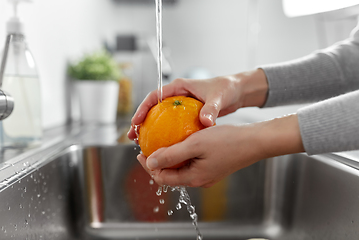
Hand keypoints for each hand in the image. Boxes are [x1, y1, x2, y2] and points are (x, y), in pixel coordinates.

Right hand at [127, 69, 267, 140]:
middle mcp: (177, 96)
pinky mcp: (186, 115)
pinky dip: (165, 135)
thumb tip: (205, 121)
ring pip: (160, 118)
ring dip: (150, 130)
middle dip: (141, 122)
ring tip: (141, 144)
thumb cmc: (227, 89)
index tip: (136, 121)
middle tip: (133, 137)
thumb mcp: (218, 98)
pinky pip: (171, 125)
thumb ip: (211, 109)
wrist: (236, 92)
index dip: (143, 108)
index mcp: (179, 87)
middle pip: (152, 108)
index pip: (155, 96)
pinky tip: (163, 148)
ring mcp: (180, 106)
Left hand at [137, 114, 303, 187]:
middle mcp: (198, 180)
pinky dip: (182, 154)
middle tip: (149, 146)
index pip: (162, 178)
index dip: (148, 166)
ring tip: (163, 142)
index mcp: (193, 178)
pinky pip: (191, 163)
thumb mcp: (195, 144)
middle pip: (170, 174)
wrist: (254, 141)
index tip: (141, 151)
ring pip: (180, 168)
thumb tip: (150, 163)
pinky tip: (181, 141)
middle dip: (157, 162)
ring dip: (169, 157)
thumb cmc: (227, 141)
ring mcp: (206, 174)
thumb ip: (171, 155)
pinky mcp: (212, 166)